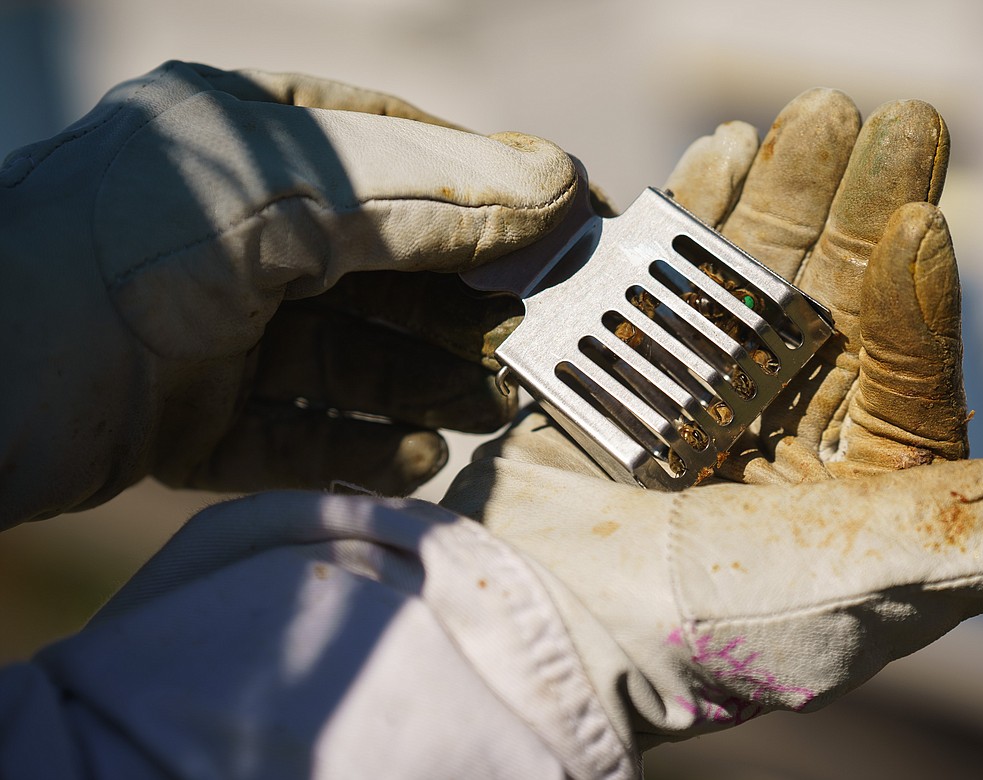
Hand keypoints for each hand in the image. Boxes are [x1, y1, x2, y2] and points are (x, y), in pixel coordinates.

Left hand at [0, 61, 577, 527]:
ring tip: (491, 408)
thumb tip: (559, 184)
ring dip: (428, 384)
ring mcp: (219, 328)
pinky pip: (302, 432)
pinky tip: (415, 455)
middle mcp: (243, 234)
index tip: (578, 234)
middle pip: (392, 271)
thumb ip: (428, 191)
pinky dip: (363, 447)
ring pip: (355, 358)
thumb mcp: (287, 191)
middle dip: (467, 310)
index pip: (411, 161)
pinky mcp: (195, 417)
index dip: (501, 196)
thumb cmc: (119, 244)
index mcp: (260, 147)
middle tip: (539, 346)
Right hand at [440, 91, 982, 746]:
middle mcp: (784, 449)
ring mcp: (698, 408)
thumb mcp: (880, 581)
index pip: (905, 377)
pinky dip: (690, 222)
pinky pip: (663, 287)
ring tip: (812, 114)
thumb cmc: (725, 623)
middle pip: (834, 308)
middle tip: (889, 118)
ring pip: (753, 283)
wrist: (554, 626)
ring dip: (784, 196)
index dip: (921, 296)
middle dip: (861, 211)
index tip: (920, 220)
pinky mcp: (621, 379)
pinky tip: (723, 155)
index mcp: (855, 499)